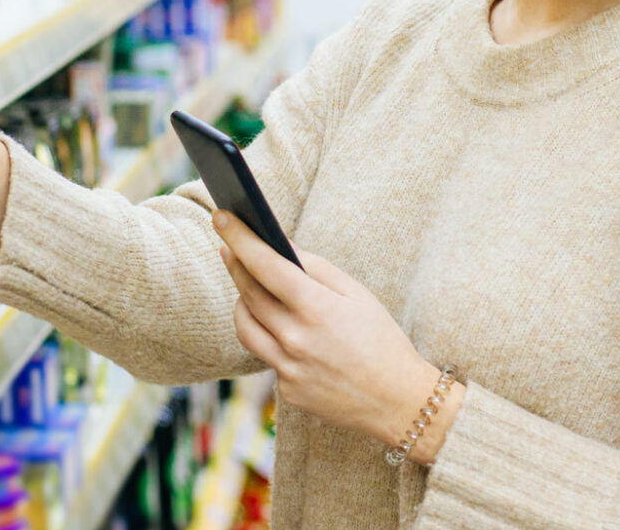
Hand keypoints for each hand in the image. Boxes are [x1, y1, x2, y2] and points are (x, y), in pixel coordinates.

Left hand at [213, 210, 461, 462]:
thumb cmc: (382, 340)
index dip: (240, 238)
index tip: (221, 216)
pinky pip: (266, 355)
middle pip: (248, 292)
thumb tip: (284, 247)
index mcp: (317, 308)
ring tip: (249, 286)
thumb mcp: (358, 295)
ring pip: (245, 325)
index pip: (265, 265)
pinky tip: (283, 329)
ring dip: (242, 301)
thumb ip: (318, 268)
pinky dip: (270, 336)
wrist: (398, 402)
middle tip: (228, 246)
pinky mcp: (286, 390)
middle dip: (235, 264)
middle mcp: (295, 339)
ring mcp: (287, 368)